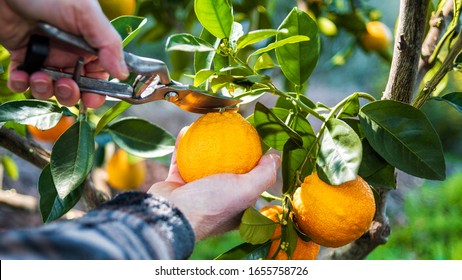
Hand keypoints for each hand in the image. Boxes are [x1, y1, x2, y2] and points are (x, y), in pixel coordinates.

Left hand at [0, 0, 128, 107]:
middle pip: (76, 87)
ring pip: (50, 87)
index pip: (99, 76)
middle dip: (70, 93)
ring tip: (38, 76)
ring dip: (45, 89)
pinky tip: (21, 75)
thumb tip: (123, 73)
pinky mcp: (22, 55)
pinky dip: (22, 84)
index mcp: (89, 43)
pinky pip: (23, 80)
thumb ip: (108, 44)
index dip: (97, 91)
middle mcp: (70, 51)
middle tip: (64, 85)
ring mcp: (45, 54)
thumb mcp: (85, 12)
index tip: (91, 98)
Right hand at [149, 128, 280, 239]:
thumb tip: (275, 158)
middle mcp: (217, 202)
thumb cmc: (211, 204)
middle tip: (232, 128)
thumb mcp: (246, 189)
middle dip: (230, 149)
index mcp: (236, 209)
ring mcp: (195, 194)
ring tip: (210, 125)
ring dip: (205, 144)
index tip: (255, 141)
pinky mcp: (177, 186)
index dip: (255, 163)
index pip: (251, 183)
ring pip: (202, 163)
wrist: (171, 215)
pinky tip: (188, 129)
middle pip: (227, 170)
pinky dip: (184, 145)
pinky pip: (181, 161)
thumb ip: (264, 175)